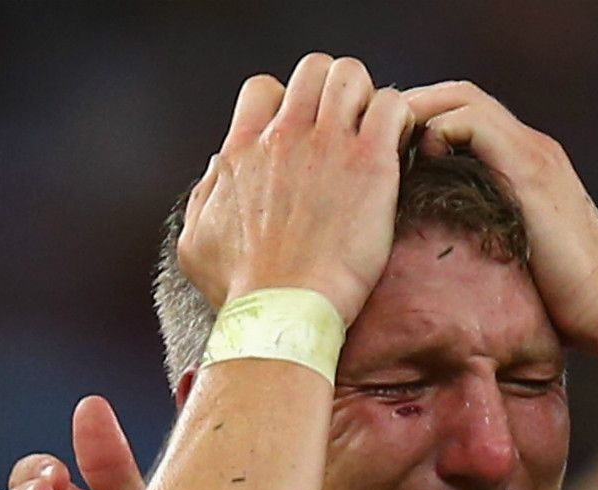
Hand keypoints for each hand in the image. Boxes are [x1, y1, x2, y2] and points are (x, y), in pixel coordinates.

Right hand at [180, 54, 413, 321]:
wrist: (283, 312)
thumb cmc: (242, 292)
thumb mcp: (196, 243)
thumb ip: (206, 197)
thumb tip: (219, 170)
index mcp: (243, 150)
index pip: (265, 89)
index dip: (290, 105)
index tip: (307, 139)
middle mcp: (284, 136)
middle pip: (314, 70)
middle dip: (336, 92)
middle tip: (351, 132)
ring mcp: (327, 145)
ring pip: (352, 75)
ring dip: (369, 99)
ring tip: (378, 138)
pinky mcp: (369, 163)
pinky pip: (391, 106)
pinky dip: (401, 120)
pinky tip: (401, 152)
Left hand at [404, 80, 597, 354]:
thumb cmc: (568, 300)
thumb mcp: (518, 255)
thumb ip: (489, 235)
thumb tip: (449, 253)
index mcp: (530, 163)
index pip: (469, 115)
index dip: (427, 121)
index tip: (392, 149)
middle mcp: (533, 147)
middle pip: (461, 95)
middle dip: (416, 107)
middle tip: (380, 134)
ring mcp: (534, 154)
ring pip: (463, 97)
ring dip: (422, 112)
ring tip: (394, 143)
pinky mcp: (530, 169)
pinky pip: (472, 122)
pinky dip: (439, 130)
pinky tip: (424, 160)